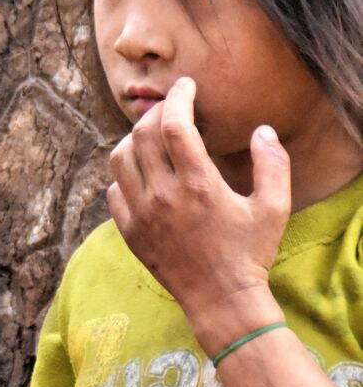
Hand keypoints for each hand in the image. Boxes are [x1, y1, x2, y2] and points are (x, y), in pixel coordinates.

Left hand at [107, 77, 290, 351]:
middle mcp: (163, 194)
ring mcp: (141, 213)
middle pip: (142, 135)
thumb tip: (262, 131)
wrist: (221, 300)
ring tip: (150, 136)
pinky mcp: (128, 231)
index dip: (178, 97)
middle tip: (169, 108)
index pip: (175, 124)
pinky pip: (113, 191)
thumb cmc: (250, 253)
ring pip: (120, 158)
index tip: (184, 86)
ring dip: (132, 140)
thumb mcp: (273, 208)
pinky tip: (140, 173)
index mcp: (198, 183)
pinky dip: (123, 175)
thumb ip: (272, 165)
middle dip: (155, 113)